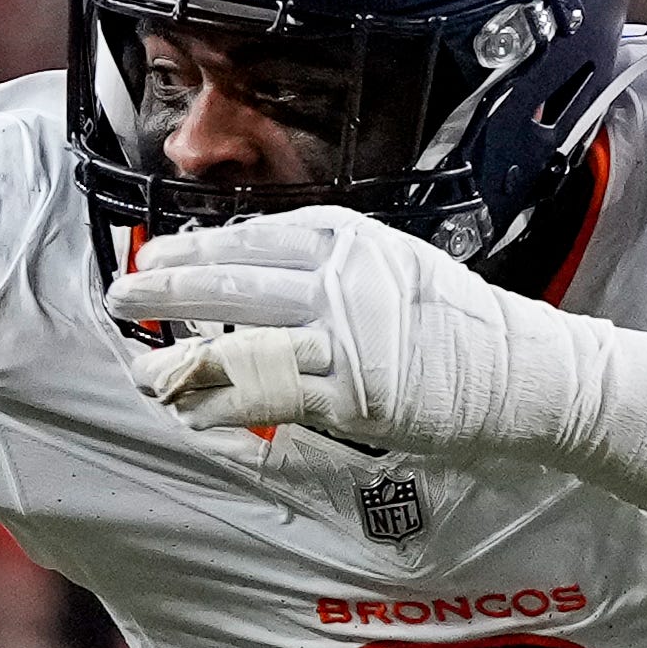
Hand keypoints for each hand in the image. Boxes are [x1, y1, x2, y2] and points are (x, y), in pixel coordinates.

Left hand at [115, 208, 574, 463]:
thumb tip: (261, 266)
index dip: (201, 247)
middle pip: (235, 279)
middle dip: (170, 287)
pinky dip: (223, 405)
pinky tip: (191, 410)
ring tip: (142, 368)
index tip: (159, 255)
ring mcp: (344, 338)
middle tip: (123, 295)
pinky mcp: (349, 395)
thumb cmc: (457, 324)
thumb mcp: (396, 269)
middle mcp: (342, 281)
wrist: (523, 372)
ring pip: (241, 342)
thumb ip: (334, 266)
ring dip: (183, 358)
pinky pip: (268, 398)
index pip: (258, 237)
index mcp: (353, 241)